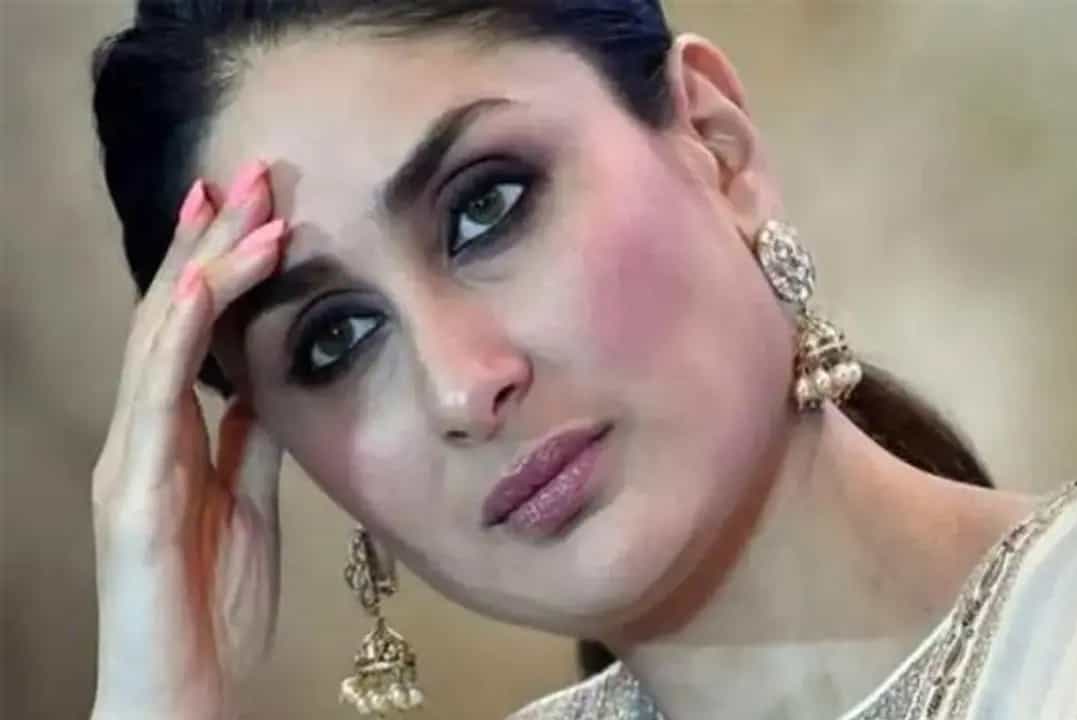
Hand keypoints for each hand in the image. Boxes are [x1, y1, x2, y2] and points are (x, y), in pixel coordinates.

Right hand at [91, 161, 286, 719]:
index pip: (193, 332)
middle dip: (208, 244)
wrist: (187, 690)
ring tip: (236, 207)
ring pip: (155, 344)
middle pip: (169, 318)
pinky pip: (151, 406)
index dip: (218, 266)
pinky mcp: (129, 496)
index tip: (256, 207)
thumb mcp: (249, 503)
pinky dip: (170, 342)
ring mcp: (129, 462)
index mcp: (172, 438)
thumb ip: (252, 443)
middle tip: (250, 175)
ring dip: (197, 270)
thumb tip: (269, 383)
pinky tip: (193, 291)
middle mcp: (142, 437)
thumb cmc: (210, 603)